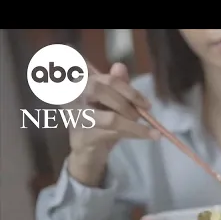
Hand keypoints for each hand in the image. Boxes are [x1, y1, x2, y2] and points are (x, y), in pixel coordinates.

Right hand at [68, 63, 158, 186]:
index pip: (106, 80)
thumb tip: (120, 66)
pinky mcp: (84, 137)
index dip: (129, 89)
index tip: (146, 103)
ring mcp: (77, 118)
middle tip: (142, 115)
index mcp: (80, 87)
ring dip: (133, 123)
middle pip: (101, 91)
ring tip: (147, 129)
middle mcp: (73, 99)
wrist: (87, 153)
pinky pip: (113, 134)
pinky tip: (147, 136)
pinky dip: (134, 134)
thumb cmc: (99, 124)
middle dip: (128, 103)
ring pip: (110, 118)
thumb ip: (116, 85)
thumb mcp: (109, 103)